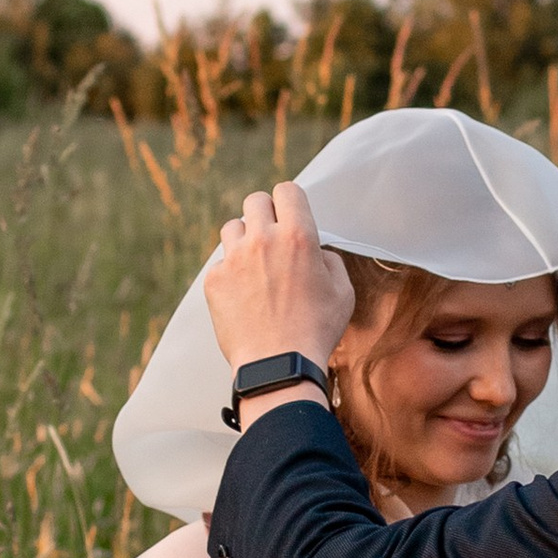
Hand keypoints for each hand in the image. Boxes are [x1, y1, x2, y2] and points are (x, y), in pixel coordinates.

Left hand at [203, 182, 353, 377]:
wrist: (278, 366)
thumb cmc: (315, 331)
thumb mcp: (342, 292)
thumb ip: (329, 260)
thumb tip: (316, 251)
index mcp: (298, 237)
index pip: (287, 191)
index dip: (289, 201)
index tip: (289, 214)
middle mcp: (263, 240)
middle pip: (255, 201)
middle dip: (264, 215)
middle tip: (271, 238)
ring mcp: (234, 259)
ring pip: (232, 227)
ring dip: (244, 239)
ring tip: (255, 265)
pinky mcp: (214, 280)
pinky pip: (220, 262)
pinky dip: (230, 273)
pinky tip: (244, 294)